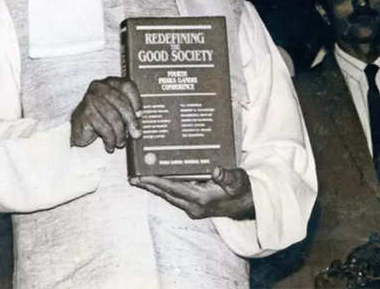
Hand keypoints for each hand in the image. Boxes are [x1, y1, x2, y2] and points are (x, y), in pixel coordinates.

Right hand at [70, 76, 141, 151]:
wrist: (80, 126)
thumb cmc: (102, 116)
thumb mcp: (117, 109)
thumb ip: (129, 110)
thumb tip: (140, 125)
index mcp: (111, 82)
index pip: (127, 86)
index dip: (136, 100)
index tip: (140, 114)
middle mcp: (100, 87)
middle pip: (121, 103)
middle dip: (131, 121)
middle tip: (136, 133)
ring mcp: (90, 99)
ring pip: (113, 117)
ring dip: (120, 133)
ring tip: (121, 142)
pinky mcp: (85, 113)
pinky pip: (103, 127)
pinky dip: (109, 139)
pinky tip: (111, 145)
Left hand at [130, 167, 254, 219]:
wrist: (247, 206)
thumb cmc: (242, 190)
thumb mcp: (237, 180)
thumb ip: (226, 176)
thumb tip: (216, 171)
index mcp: (201, 199)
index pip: (174, 189)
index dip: (157, 182)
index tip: (142, 177)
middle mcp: (194, 206)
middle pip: (166, 194)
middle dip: (149, 186)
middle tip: (132, 178)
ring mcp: (193, 208)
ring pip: (169, 196)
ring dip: (155, 188)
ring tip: (140, 179)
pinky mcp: (194, 207)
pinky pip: (175, 197)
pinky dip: (165, 189)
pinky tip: (159, 182)